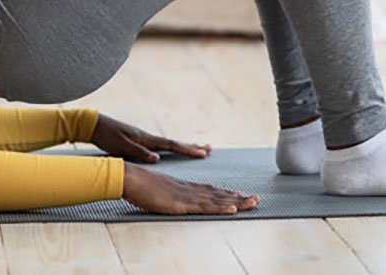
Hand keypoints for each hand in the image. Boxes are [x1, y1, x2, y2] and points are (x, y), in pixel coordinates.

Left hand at [89, 113, 212, 162]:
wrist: (94, 125)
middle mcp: (148, 137)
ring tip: (197, 148)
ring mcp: (144, 139)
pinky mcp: (139, 141)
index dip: (187, 149)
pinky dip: (171, 148)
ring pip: (168, 144)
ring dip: (183, 146)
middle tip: (209, 149)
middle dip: (191, 147)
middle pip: (174, 142)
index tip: (203, 152)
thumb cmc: (106, 136)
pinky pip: (160, 146)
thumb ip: (139, 152)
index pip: (171, 144)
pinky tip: (172, 152)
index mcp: (146, 139)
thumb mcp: (121, 146)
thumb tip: (158, 158)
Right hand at [122, 162, 260, 214]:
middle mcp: (188, 189)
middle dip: (239, 197)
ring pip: (217, 200)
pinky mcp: (181, 203)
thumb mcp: (154, 189)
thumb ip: (164, 193)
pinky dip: (220, 208)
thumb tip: (166, 197)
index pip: (209, 190)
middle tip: (256, 198)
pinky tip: (233, 208)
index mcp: (182, 187)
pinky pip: (205, 207)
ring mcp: (185, 196)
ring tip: (254, 202)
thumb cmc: (136, 184)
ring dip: (237, 202)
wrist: (128, 177)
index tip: (239, 194)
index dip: (225, 193)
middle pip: (218, 194)